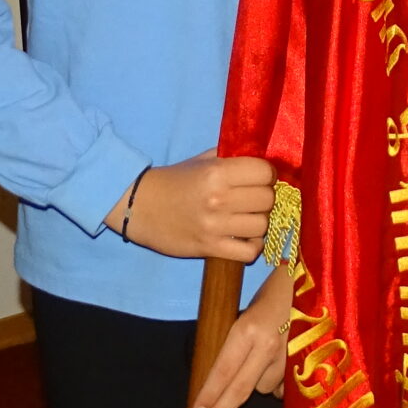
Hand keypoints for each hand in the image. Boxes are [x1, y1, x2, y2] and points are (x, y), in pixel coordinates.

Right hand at [108, 151, 273, 260]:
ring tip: (247, 218)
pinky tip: (244, 238)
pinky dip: (252, 246)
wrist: (140, 207)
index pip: (264, 172)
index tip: (259, 177)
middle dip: (264, 197)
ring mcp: (214, 226)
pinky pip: (249, 252)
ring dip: (258, 222)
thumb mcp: (201, 160)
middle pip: (267, 199)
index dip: (266, 174)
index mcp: (216, 172)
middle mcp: (218, 198)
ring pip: (262, 226)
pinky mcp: (210, 248)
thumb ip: (231, 156)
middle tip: (253, 198)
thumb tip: (262, 155)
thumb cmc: (174, 180)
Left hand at [193, 268, 291, 407]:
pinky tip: (277, 368)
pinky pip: (284, 385)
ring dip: (255, 384)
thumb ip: (236, 340)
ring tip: (256, 363)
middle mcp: (268, 347)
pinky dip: (276, 382)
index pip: (223, 370)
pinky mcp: (305, 363)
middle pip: (240, 389)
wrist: (318, 279)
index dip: (209, 394)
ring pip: (263, 388)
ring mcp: (289, 357)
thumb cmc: (276, 288)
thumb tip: (221, 372)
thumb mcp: (248, 309)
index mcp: (248, 330)